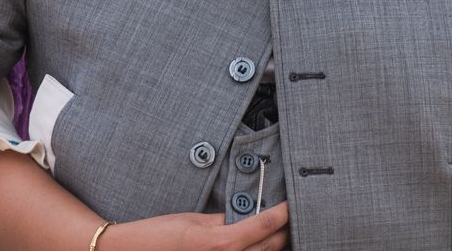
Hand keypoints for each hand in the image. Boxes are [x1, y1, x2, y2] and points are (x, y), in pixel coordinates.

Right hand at [103, 203, 289, 250]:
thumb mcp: (194, 220)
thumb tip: (247, 216)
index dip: (281, 215)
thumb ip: (224, 220)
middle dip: (283, 232)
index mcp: (218, 244)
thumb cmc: (159, 234)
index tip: (291, 205)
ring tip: (281, 231)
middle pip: (268, 247)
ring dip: (272, 245)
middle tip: (293, 216)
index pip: (262, 227)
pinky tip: (259, 245)